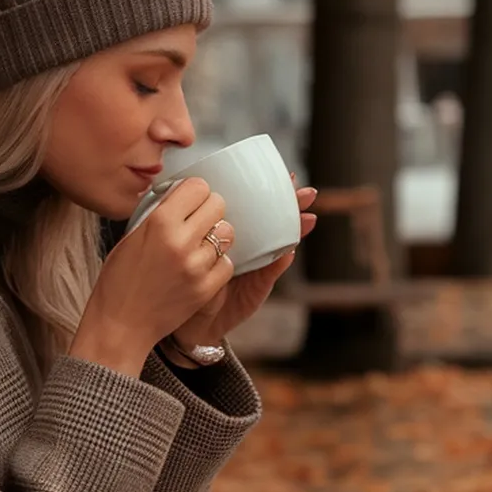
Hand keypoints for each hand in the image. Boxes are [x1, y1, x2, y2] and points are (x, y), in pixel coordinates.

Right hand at [79, 175, 237, 360]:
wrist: (120, 324)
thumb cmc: (120, 280)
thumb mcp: (131, 236)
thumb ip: (159, 214)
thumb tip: (181, 196)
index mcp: (159, 222)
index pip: (198, 187)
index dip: (195, 192)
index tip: (190, 201)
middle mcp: (181, 241)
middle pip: (218, 205)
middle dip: (209, 210)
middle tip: (198, 222)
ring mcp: (196, 266)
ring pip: (227, 233)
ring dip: (215, 237)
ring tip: (199, 247)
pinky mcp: (206, 288)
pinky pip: (228, 263)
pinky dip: (218, 263)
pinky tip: (201, 268)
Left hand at [168, 181, 316, 353]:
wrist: (189, 317)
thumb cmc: (184, 278)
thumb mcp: (187, 248)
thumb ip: (194, 226)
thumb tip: (187, 191)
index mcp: (233, 233)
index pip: (255, 207)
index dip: (268, 191)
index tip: (277, 174)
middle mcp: (249, 246)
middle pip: (275, 220)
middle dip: (291, 204)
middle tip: (303, 190)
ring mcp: (256, 265)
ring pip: (280, 241)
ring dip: (295, 228)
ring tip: (308, 216)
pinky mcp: (257, 286)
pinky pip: (272, 271)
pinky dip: (281, 260)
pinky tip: (290, 249)